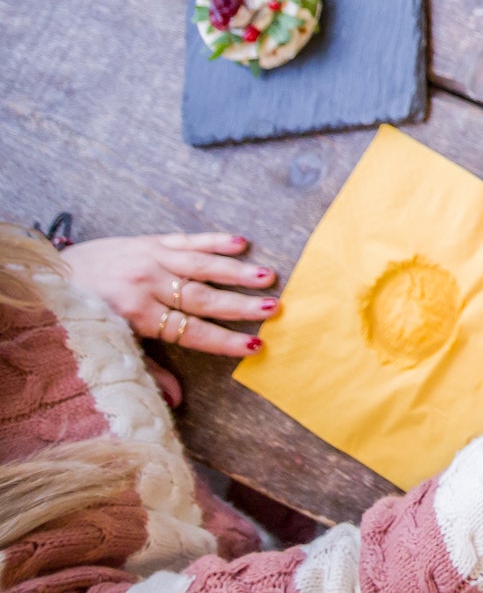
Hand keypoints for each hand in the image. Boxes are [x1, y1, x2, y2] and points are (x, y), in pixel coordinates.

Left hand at [61, 232, 277, 358]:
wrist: (51, 275)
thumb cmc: (85, 314)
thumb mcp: (110, 344)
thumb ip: (146, 368)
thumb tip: (176, 401)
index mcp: (136, 314)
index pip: (190, 331)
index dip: (223, 340)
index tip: (254, 346)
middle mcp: (146, 284)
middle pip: (201, 297)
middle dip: (238, 305)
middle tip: (272, 308)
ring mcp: (150, 258)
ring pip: (200, 265)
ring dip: (236, 270)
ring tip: (267, 276)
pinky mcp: (150, 240)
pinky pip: (187, 239)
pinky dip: (213, 240)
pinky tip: (240, 242)